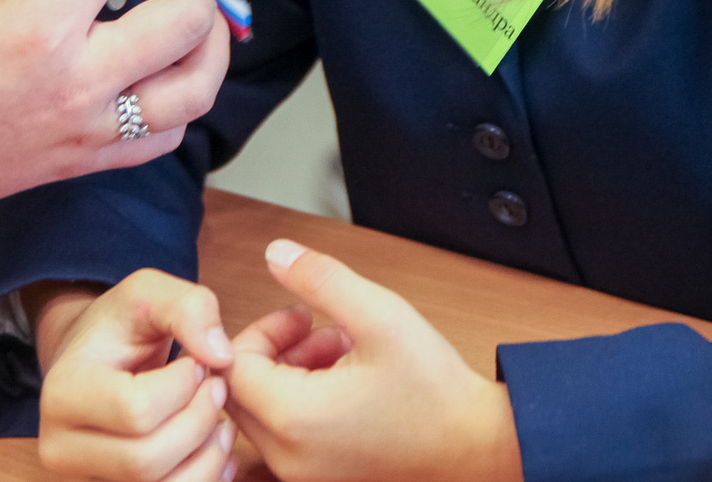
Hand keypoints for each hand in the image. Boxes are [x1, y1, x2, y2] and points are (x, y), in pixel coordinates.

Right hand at [0, 0, 229, 218]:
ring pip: (196, 88)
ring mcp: (89, 132)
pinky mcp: (86, 162)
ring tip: (182, 5)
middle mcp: (80, 85)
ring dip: (206, 38)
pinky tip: (158, 62)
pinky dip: (179, 94)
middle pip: (186, 20)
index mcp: (40, 29)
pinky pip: (166, 135)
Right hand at [36, 271, 238, 481]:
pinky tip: (214, 450)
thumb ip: (188, 308)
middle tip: (217, 390)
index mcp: (64, 392)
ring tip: (221, 422)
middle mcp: (61, 446)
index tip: (197, 363)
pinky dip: (202, 481)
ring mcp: (86, 478)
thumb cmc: (120, 326)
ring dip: (206, 460)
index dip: (184, 387)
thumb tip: (222, 356)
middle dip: (198, 424)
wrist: (94, 358)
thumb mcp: (148, 292)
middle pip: (144, 460)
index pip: (135, 410)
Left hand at [224, 240, 521, 481]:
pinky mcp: (321, 480)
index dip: (263, 330)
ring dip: (290, 376)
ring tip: (342, 353)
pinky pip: (286, 439)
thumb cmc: (435, 390)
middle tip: (321, 331)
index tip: (305, 315)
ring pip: (263, 416)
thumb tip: (274, 253)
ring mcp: (304, 476)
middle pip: (240, 394)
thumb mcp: (379, 314)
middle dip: (275, 352)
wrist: (478, 447)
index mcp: (294, 419)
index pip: (233, 366)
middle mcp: (289, 457)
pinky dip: (303, 405)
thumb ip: (320, 278)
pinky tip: (347, 384)